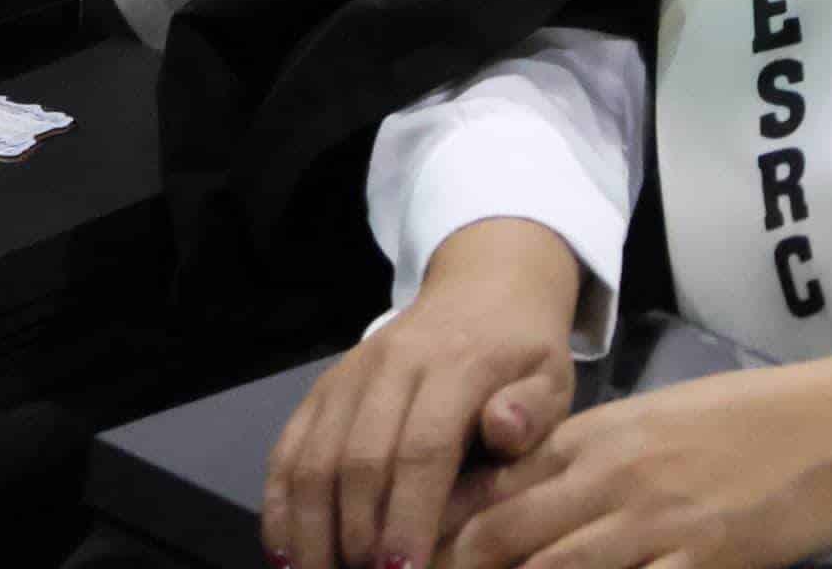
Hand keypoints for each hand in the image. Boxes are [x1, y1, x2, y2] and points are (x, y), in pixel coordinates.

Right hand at [264, 217, 579, 568]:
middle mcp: (393, 364)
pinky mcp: (322, 389)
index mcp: (459, 363)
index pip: (423, 449)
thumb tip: (502, 428)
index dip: (408, 518)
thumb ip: (534, 411)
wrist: (485, 288)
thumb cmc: (523, 353)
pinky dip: (280, 507)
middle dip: (357, 537)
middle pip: (358, 461)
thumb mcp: (552, 377)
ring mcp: (349, 375)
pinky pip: (287, 450)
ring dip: (311, 532)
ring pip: (314, 460)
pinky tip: (286, 554)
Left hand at [443, 352, 831, 568]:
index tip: (401, 559)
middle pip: (498, 543)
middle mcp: (613, 478)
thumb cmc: (743, 426)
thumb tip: (495, 508)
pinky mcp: (704, 563)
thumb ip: (576, 463)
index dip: (433, 539)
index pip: (486, 493)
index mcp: (596, 439)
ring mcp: (658, 524)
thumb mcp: (650, 425)